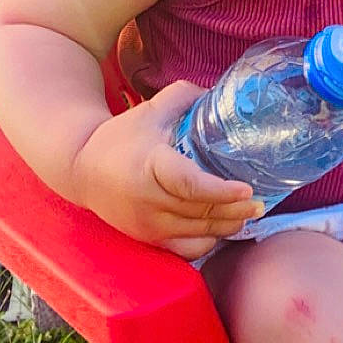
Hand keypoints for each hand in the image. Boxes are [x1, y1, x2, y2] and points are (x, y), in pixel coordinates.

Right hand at [70, 82, 263, 258]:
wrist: (81, 171)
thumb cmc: (120, 138)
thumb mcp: (149, 111)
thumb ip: (183, 97)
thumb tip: (218, 92)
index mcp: (150, 166)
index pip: (189, 184)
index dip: (221, 190)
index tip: (247, 189)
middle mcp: (148, 200)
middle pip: (201, 212)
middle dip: (236, 210)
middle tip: (261, 202)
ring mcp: (147, 225)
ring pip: (198, 233)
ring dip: (228, 225)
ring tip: (250, 214)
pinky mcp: (148, 240)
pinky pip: (186, 250)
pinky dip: (208, 241)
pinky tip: (222, 228)